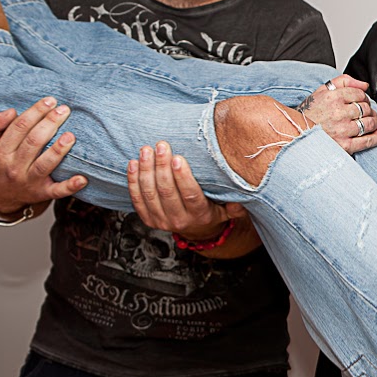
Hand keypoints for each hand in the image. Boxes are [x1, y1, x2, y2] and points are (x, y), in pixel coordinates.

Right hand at [0, 96, 87, 214]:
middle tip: (64, 110)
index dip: (35, 112)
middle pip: (34, 142)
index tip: (50, 101)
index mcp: (0, 152)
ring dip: (59, 150)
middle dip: (50, 123)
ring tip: (71, 136)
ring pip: (45, 164)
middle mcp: (14, 167)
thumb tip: (11, 111)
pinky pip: (57, 191)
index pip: (19, 127)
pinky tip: (83, 179)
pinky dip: (70, 186)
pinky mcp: (42, 193)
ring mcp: (29, 181)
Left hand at [127, 141, 243, 238]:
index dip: (182, 177)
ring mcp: (161, 220)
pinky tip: (133, 164)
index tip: (178, 158)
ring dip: (146, 170)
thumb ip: (234, 205)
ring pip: (150, 193)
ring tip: (146, 150)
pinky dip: (133, 181)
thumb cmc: (212, 211)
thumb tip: (243, 198)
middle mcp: (179, 220)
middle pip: (166, 192)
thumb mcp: (226, 210)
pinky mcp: (148, 219)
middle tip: (161, 146)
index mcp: (200, 215)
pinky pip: (137, 199)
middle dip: (162, 167)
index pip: (190, 195)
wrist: (195, 231)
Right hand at [300, 74, 376, 153]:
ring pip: (369, 123)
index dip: (364, 98)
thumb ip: (343, 82)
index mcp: (332, 97)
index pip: (359, 94)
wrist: (295, 135)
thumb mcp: (321, 91)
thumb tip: (365, 85)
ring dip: (376, 122)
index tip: (363, 102)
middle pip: (365, 108)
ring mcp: (342, 130)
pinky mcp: (344, 145)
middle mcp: (338, 112)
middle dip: (370, 110)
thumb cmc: (308, 113)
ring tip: (375, 123)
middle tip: (369, 113)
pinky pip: (367, 141)